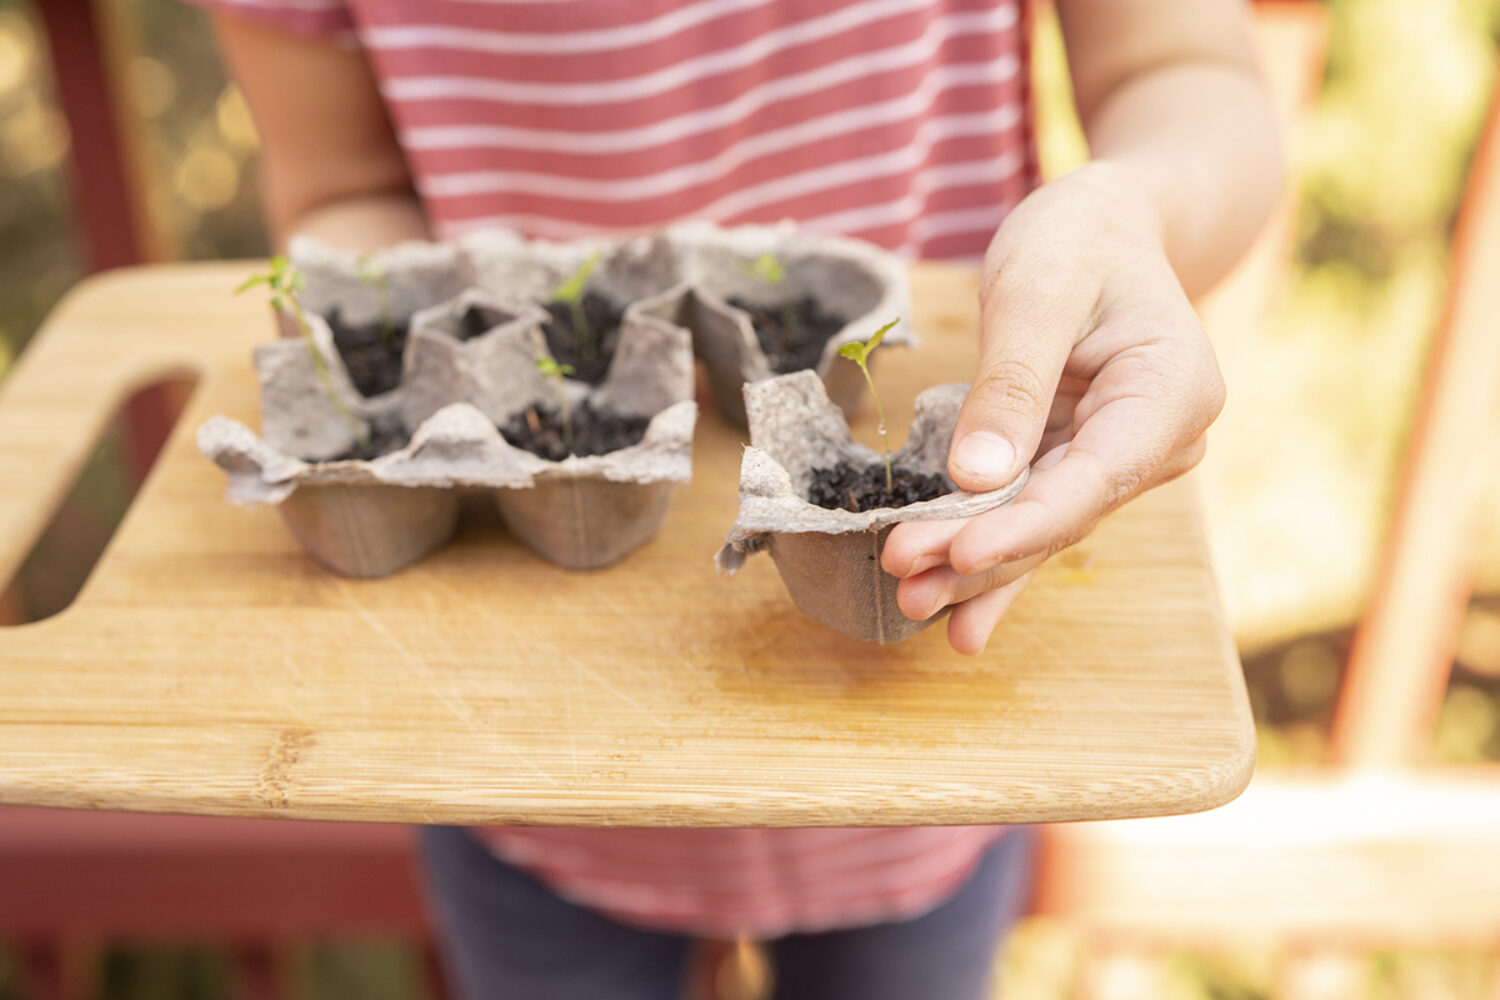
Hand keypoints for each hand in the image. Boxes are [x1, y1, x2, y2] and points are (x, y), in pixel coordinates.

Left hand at [883, 164, 1225, 654]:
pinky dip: (994, 561)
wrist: (1108, 226)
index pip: (1091, 480)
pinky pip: (1032, 517)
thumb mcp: (1037, 290)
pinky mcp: (1079, 464)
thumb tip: (977, 478)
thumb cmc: (1079, 240)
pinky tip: (959, 622)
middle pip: (1062, 515)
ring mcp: (1121, 459)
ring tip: (911, 600)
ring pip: (1042, 526)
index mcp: (1172, 394)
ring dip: (978, 568)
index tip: (954, 553)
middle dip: (982, 554)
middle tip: (904, 578)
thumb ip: (1012, 381)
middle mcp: (1158, 442)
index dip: (1020, 525)